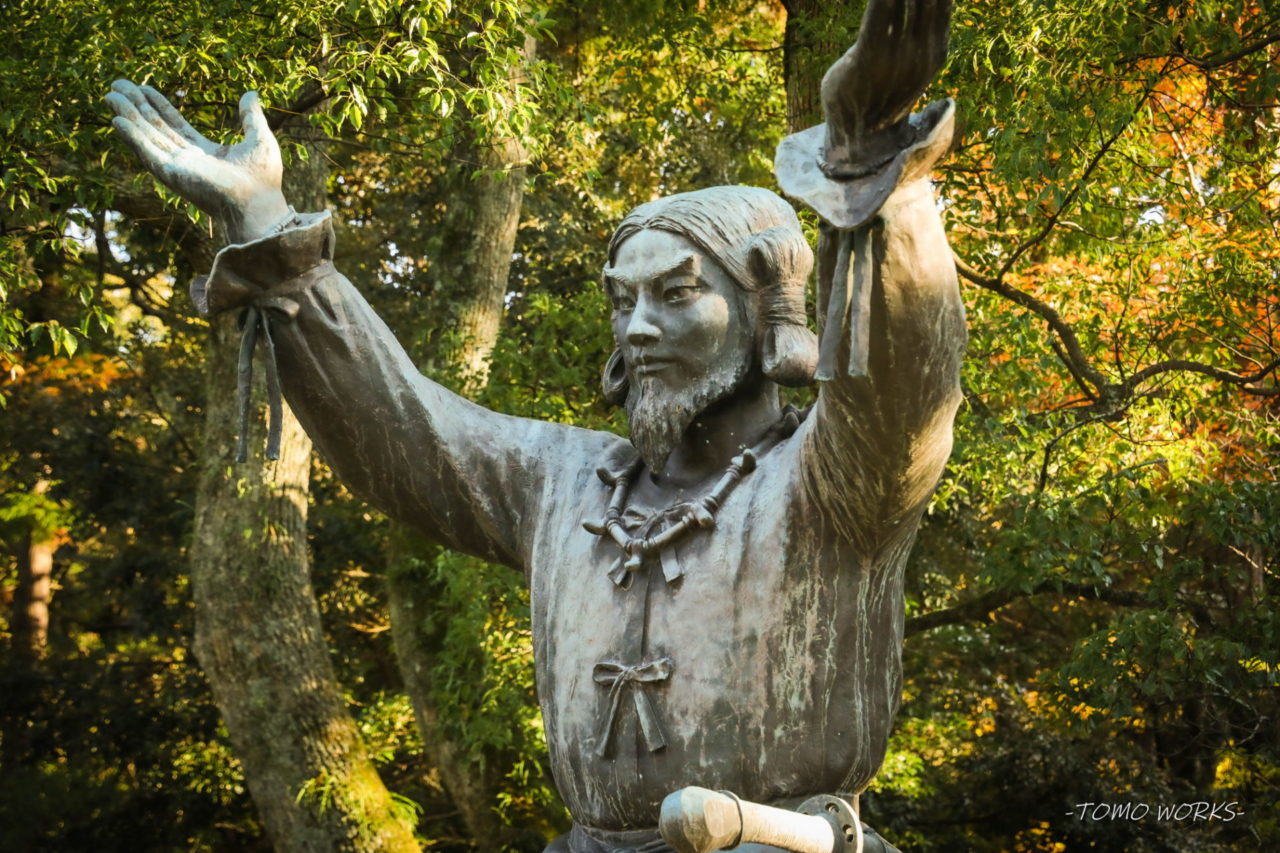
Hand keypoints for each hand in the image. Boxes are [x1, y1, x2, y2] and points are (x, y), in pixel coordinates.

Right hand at [106, 80, 289, 242]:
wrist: (259, 205)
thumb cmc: (262, 180)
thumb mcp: (259, 138)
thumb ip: (250, 116)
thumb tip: (251, 93)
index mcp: (204, 152)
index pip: (175, 125)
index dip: (158, 105)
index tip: (143, 87)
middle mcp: (187, 160)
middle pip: (155, 128)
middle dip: (136, 106)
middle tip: (117, 84)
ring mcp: (178, 168)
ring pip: (146, 137)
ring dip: (127, 117)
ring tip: (110, 96)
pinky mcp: (172, 175)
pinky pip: (148, 153)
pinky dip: (133, 137)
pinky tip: (118, 121)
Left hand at [820, 0, 951, 166]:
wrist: (860, 141)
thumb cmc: (880, 95)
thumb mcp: (910, 63)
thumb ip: (919, 33)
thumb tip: (927, 7)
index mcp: (936, 50)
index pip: (943, 0)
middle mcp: (922, 51)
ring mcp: (897, 55)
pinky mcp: (869, 57)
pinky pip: (879, 11)